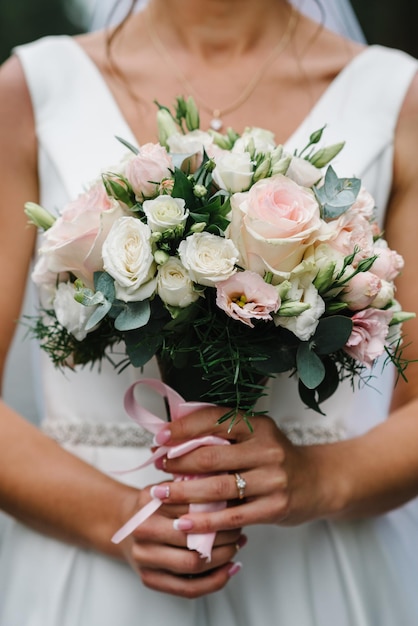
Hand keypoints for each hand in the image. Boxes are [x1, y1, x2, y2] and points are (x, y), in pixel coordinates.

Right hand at [118, 484, 245, 597]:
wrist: (125, 524)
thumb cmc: (155, 504)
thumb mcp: (168, 486)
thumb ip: (191, 483)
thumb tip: (229, 481)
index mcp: (149, 502)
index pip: (192, 507)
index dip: (219, 508)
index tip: (236, 506)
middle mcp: (143, 530)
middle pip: (193, 537)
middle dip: (223, 534)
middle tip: (239, 527)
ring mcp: (144, 558)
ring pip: (193, 564)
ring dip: (222, 556)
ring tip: (236, 545)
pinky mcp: (150, 579)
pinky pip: (188, 588)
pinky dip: (215, 580)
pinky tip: (230, 568)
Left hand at [152, 406, 331, 534]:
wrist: (317, 482)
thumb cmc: (275, 457)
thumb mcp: (256, 436)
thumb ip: (223, 434)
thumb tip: (174, 436)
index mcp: (258, 425)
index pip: (214, 420)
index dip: (182, 428)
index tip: (159, 438)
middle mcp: (267, 449)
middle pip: (211, 456)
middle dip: (177, 461)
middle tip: (157, 466)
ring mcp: (272, 479)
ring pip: (217, 487)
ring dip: (183, 492)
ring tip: (160, 494)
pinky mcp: (274, 507)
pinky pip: (232, 516)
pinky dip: (204, 522)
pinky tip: (184, 523)